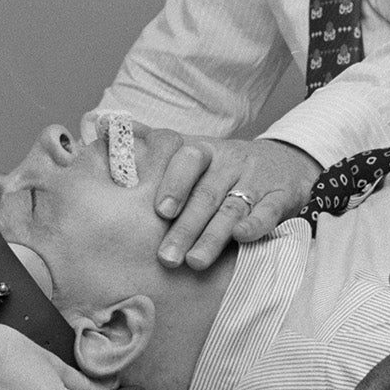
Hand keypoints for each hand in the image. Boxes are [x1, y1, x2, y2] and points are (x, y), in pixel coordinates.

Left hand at [151, 136, 319, 270]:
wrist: (284, 162)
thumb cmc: (224, 166)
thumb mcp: (193, 149)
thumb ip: (154, 144)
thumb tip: (105, 127)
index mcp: (205, 151)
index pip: (188, 161)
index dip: (174, 184)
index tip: (160, 211)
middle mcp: (230, 163)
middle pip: (206, 195)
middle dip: (186, 227)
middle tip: (167, 257)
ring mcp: (256, 180)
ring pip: (232, 208)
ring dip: (213, 236)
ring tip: (195, 262)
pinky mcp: (280, 197)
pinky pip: (267, 211)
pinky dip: (255, 225)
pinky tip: (241, 237)